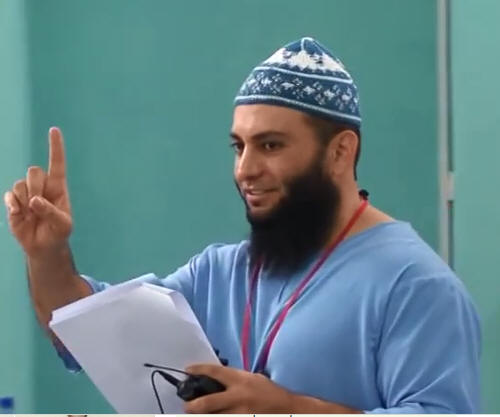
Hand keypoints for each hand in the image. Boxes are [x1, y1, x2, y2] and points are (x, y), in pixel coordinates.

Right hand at [4, 127, 72, 256]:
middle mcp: (42, 186)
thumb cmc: (58, 232)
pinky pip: (9, 195)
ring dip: (25, 199)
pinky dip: (14, 205)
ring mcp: (26, 193)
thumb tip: (34, 200)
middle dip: (35, 187)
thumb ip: (51, 212)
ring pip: (20, 183)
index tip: (54, 130)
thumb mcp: (62, 224)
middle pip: (34, 171)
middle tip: (38, 205)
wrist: (43, 246)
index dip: (55, 147)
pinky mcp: (13, 202)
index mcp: (58, 187)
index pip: (57, 163)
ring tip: (32, 214)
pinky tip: (20, 215)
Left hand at [184, 364, 294, 412]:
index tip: (188, 370)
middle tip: (187, 407)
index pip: (215, 372)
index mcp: (240, 380)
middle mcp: (238, 396)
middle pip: (207, 402)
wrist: (288, 409)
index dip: (199, 370)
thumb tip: (216, 380)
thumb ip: (235, 380)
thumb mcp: (253, 379)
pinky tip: (214, 416)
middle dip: (193, 406)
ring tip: (198, 415)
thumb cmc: (270, 392)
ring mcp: (240, 413)